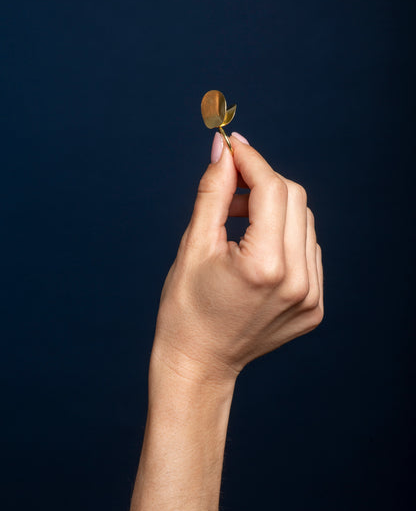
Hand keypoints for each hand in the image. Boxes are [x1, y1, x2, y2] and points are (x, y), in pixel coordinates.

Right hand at [152, 132, 323, 384]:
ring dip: (273, 208)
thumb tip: (224, 148)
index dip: (251, 160)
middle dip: (261, 182)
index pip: (271, 189)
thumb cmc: (185, 308)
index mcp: (265, 267)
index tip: (231, 146)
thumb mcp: (194, 244)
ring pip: (305, 221)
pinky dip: (284, 236)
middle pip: (295, 198)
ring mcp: (311, 297)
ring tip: (237, 224)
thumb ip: (213, 190)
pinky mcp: (314, 306)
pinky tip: (255, 248)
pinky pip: (307, 249)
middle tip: (227, 188)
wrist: (199, 364)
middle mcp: (298, 282)